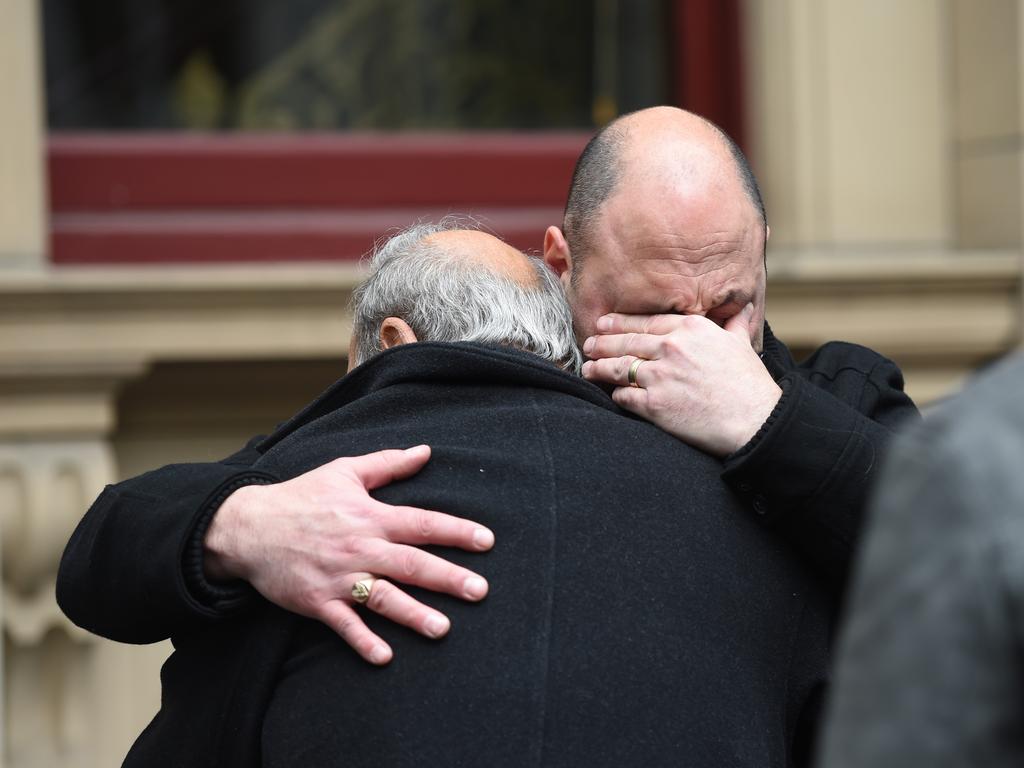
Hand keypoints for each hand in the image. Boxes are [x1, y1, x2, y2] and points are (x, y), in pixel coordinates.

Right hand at [204, 445, 492, 664]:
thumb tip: (425, 451)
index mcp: (370, 516)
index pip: (422, 523)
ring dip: (413, 613)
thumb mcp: (344, 471)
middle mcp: (360, 548)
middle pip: (411, 563)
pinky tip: (384, 656)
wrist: (248, 526)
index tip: (486, 540)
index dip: (456, 530)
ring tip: (442, 628)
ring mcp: (339, 577)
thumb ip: (388, 463)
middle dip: (448, 577)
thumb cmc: (301, 496)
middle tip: (480, 591)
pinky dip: (363, 640)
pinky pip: (344, 624)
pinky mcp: (317, 601)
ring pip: (382, 597)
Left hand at [581, 304, 781, 456]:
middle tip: (588, 345)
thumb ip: (735, 324)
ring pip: (617, 367)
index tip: (604, 323)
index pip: (644, 321)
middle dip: (601, 343)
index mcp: (690, 328)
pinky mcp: (654, 404)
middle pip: (624, 342)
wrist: (755, 420)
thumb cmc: (750, 384)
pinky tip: (611, 393)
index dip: (619, 322)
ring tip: (588, 368)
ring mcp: (660, 375)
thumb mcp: (742, 345)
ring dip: (599, 367)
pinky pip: (624, 395)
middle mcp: (671, 347)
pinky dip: (615, 394)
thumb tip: (744, 308)